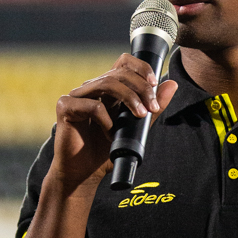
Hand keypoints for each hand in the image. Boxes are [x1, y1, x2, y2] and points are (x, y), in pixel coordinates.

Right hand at [49, 54, 176, 194]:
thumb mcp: (136, 129)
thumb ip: (152, 109)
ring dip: (129, 98)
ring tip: (140, 116)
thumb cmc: (105, 152)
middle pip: (118, 72)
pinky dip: (106, 120)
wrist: (83, 174)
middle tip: (152, 107)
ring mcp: (76, 95)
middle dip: (141, 87)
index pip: (123, 63)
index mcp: (106, 89)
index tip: (155, 83)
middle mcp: (91, 88)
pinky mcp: (65, 107)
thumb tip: (172, 84)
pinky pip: (92, 105)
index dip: (140, 67)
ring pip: (107, 83)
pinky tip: (110, 134)